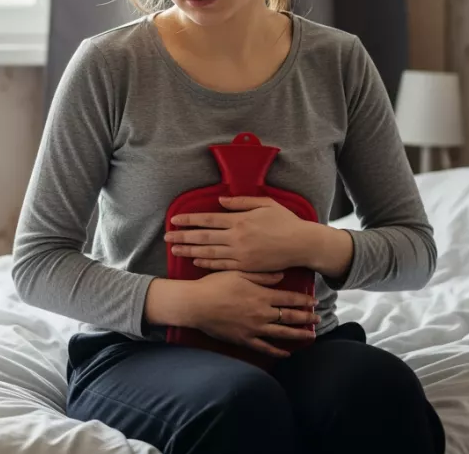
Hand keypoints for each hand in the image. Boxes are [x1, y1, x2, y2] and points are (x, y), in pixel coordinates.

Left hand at [167, 196, 322, 272]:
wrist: (301, 244)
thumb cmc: (285, 222)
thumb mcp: (265, 204)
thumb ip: (241, 202)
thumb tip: (220, 201)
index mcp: (240, 220)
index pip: (207, 219)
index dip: (189, 220)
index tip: (174, 220)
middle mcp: (237, 237)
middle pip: (203, 237)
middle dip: (183, 237)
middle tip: (166, 237)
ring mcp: (240, 254)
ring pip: (209, 253)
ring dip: (190, 251)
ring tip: (175, 250)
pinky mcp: (246, 267)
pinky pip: (222, 265)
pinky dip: (207, 263)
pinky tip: (196, 261)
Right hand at [185, 271, 318, 358]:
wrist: (196, 304)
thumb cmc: (215, 285)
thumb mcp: (239, 273)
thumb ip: (262, 276)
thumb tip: (282, 276)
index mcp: (262, 296)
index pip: (289, 298)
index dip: (304, 300)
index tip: (314, 301)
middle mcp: (262, 313)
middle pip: (290, 317)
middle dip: (306, 317)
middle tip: (318, 318)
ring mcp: (254, 329)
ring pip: (282, 334)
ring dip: (298, 335)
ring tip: (310, 336)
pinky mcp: (244, 340)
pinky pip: (264, 348)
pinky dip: (277, 352)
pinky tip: (286, 353)